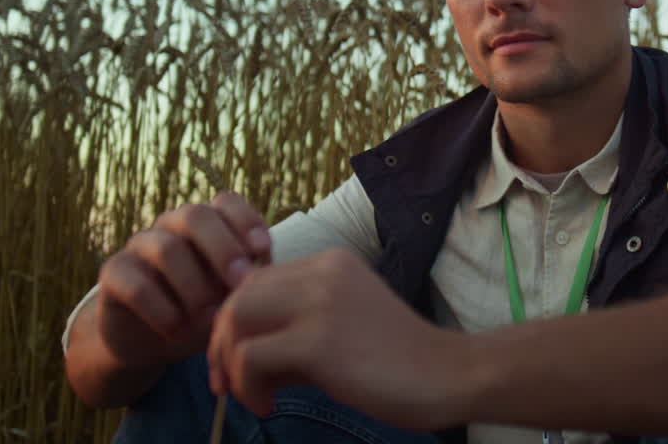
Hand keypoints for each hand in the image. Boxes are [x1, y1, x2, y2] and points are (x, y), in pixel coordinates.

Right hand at [95, 191, 271, 367]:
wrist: (152, 341)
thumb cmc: (205, 312)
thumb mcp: (232, 297)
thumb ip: (248, 280)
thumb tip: (265, 275)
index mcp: (207, 223)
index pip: (226, 202)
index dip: (246, 220)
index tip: (263, 251)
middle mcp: (172, 226)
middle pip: (195, 216)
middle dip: (222, 249)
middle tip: (240, 284)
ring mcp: (140, 245)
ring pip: (166, 248)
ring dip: (193, 286)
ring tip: (211, 319)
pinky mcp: (113, 273)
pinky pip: (136, 282)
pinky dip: (160, 309)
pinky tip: (176, 330)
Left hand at [208, 248, 471, 430]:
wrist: (447, 375)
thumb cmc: (397, 361)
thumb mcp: (340, 330)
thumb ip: (294, 331)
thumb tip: (240, 357)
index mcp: (330, 262)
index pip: (256, 280)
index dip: (235, 322)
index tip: (236, 363)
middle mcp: (322, 271)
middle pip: (237, 295)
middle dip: (221, 343)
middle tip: (228, 384)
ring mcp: (321, 302)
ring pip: (235, 320)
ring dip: (229, 366)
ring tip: (250, 396)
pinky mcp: (320, 340)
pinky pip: (251, 357)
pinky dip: (246, 386)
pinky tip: (268, 405)